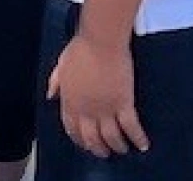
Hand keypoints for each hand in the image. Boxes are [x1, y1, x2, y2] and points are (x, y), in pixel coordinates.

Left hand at [46, 32, 148, 159]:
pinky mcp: (123, 103)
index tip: (84, 142)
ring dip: (117, 146)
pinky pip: (131, 127)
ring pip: (111, 137)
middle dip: (98, 148)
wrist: (101, 40)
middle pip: (92, 139)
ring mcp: (105, 109)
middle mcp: (87, 111)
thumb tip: (50, 95)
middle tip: (104, 152)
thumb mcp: (61, 64)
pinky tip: (143, 144)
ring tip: (123, 150)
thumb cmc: (82, 47)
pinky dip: (137, 138)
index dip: (78, 138)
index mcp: (70, 102)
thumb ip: (55, 82)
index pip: (72, 129)